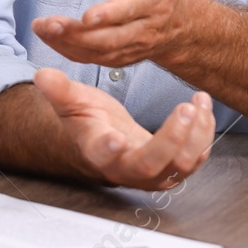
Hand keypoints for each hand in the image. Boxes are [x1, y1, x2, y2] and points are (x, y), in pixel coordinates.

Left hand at [32, 0, 192, 67]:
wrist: (179, 24)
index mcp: (154, 0)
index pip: (131, 9)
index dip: (109, 14)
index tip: (86, 16)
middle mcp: (145, 28)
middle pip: (110, 38)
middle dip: (77, 34)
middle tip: (49, 24)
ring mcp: (133, 48)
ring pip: (99, 52)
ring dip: (67, 43)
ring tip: (42, 28)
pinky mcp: (120, 59)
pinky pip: (92, 59)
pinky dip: (68, 51)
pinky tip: (49, 38)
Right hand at [34, 68, 213, 189]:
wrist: (109, 140)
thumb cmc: (91, 121)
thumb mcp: (72, 101)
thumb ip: (59, 89)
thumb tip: (42, 74)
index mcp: (98, 151)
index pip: (102, 154)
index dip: (108, 148)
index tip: (116, 137)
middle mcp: (126, 168)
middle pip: (151, 164)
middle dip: (172, 138)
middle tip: (183, 109)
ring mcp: (153, 173)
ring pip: (181, 164)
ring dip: (196, 133)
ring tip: (198, 102)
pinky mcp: (174, 169)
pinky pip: (196, 158)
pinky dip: (204, 134)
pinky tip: (203, 108)